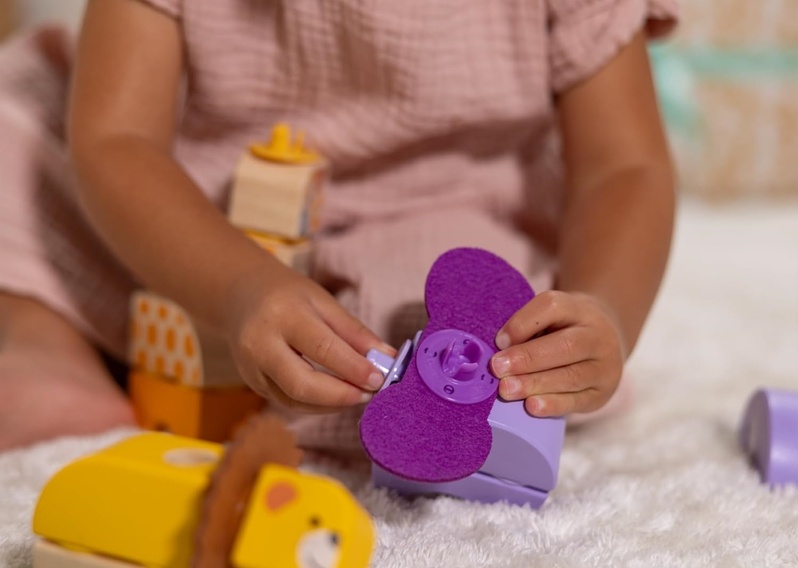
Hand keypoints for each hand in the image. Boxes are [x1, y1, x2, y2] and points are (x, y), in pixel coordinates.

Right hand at [224, 261, 392, 411]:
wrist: (240, 295)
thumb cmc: (287, 295)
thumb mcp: (323, 302)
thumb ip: (355, 332)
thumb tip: (388, 359)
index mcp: (282, 315)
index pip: (322, 348)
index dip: (353, 368)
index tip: (380, 378)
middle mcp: (260, 344)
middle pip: (302, 384)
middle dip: (341, 395)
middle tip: (370, 393)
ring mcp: (252, 368)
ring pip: (294, 400)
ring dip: (332, 404)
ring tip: (359, 394)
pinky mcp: (252, 384)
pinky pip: (288, 402)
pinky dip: (317, 404)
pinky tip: (337, 397)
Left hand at [490, 291, 625, 416]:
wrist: (604, 343)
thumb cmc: (562, 330)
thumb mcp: (547, 319)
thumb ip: (525, 330)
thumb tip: (499, 352)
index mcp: (579, 309)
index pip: (552, 307)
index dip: (522, 323)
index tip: (499, 341)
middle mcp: (598, 336)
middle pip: (566, 345)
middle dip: (527, 358)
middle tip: (498, 368)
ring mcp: (604, 367)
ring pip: (572, 376)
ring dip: (535, 383)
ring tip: (507, 389)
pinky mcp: (601, 394)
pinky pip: (578, 401)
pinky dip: (552, 404)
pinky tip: (532, 406)